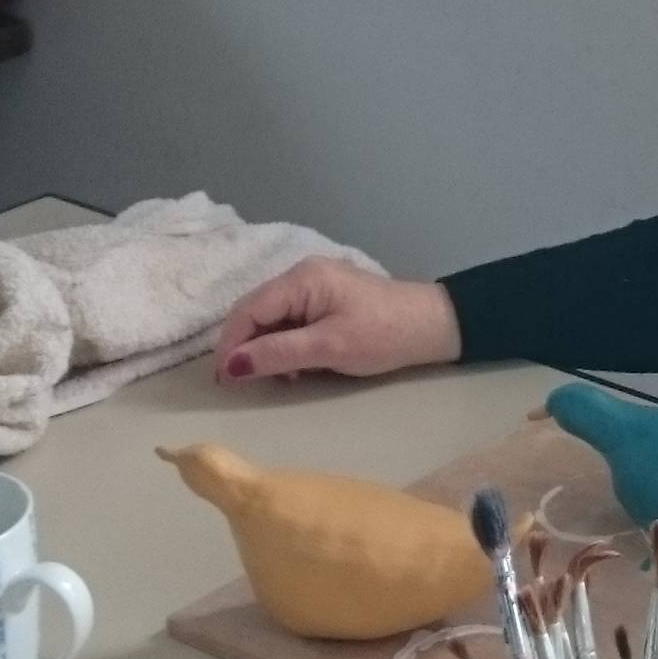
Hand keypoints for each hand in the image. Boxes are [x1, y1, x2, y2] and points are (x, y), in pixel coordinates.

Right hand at [213, 262, 460, 388]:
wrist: (433, 326)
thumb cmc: (384, 335)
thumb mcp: (329, 348)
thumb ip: (279, 354)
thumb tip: (231, 367)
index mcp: (301, 279)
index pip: (247, 310)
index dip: (230, 345)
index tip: (224, 380)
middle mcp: (301, 275)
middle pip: (255, 312)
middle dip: (246, 348)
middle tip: (244, 383)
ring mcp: (314, 286)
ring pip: (271, 319)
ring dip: (268, 349)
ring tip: (283, 377)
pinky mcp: (325, 300)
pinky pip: (291, 322)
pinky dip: (287, 346)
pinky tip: (299, 367)